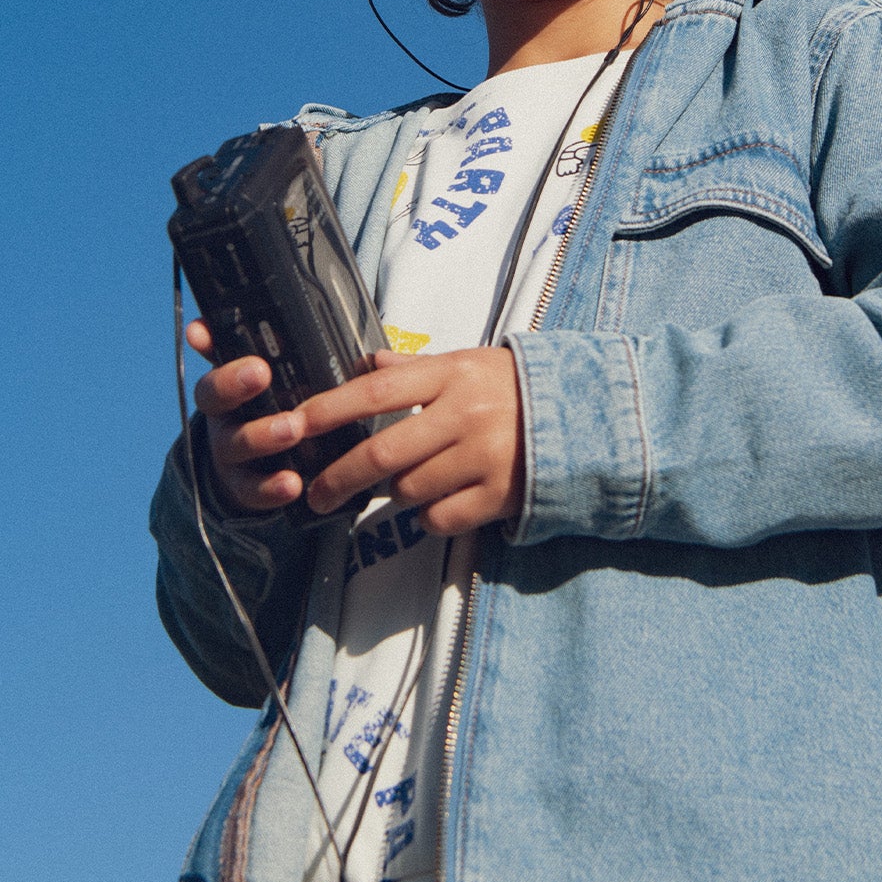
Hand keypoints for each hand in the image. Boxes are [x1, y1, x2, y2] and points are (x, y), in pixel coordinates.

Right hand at [185, 319, 307, 511]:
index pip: (214, 362)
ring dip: (261, 434)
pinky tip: (293, 483)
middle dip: (234, 384)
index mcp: (226, 388)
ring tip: (292, 428)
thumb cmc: (269, 408)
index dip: (211, 350)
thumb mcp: (265, 379)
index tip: (216, 334)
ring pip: (236, 444)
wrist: (258, 468)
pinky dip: (271, 487)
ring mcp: (230, 455)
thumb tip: (218, 321)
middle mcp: (221, 418)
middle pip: (216, 400)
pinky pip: (253, 489)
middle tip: (261, 372)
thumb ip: (256, 349)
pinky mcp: (245, 488)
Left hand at [185, 325, 523, 532]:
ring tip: (408, 482)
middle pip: (382, 453)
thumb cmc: (514, 388)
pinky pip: (440, 518)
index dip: (328, 410)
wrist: (588, 416)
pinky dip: (430, 516)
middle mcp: (465, 415)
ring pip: (409, 490)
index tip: (293, 424)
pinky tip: (442, 500)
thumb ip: (415, 370)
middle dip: (339, 479)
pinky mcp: (499, 495)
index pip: (375, 392)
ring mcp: (484, 457)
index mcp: (452, 374)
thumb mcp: (468, 362)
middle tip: (316, 495)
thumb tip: (366, 367)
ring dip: (396, 493)